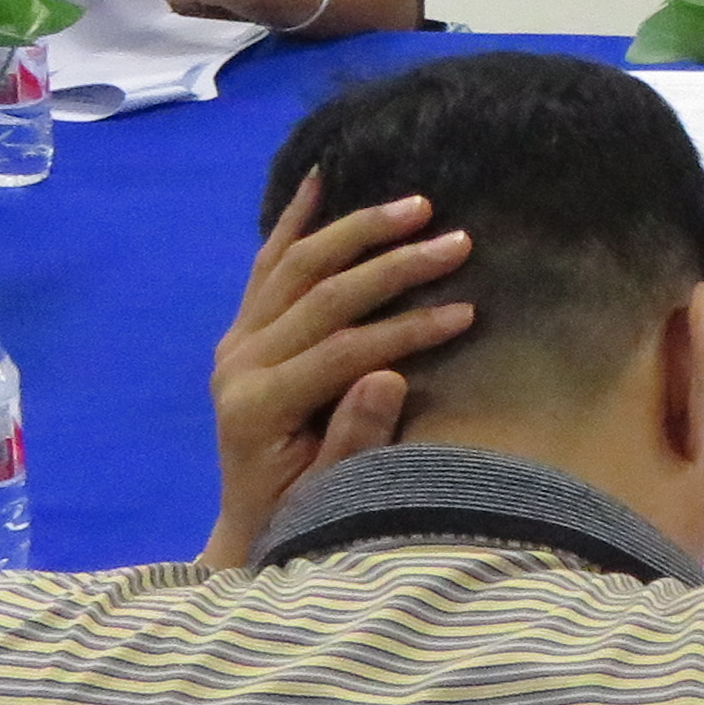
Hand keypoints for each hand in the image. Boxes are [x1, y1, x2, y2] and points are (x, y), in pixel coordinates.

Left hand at [203, 173, 476, 562]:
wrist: (249, 524)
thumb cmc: (300, 515)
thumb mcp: (331, 492)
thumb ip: (354, 438)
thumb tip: (389, 377)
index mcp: (259, 405)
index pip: (344, 350)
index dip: (407, 329)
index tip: (467, 312)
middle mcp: (238, 362)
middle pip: (322, 296)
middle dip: (394, 266)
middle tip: (456, 242)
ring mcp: (236, 341)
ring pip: (297, 266)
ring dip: (358, 230)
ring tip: (416, 206)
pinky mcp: (241, 330)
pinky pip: (267, 264)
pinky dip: (294, 220)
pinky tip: (320, 180)